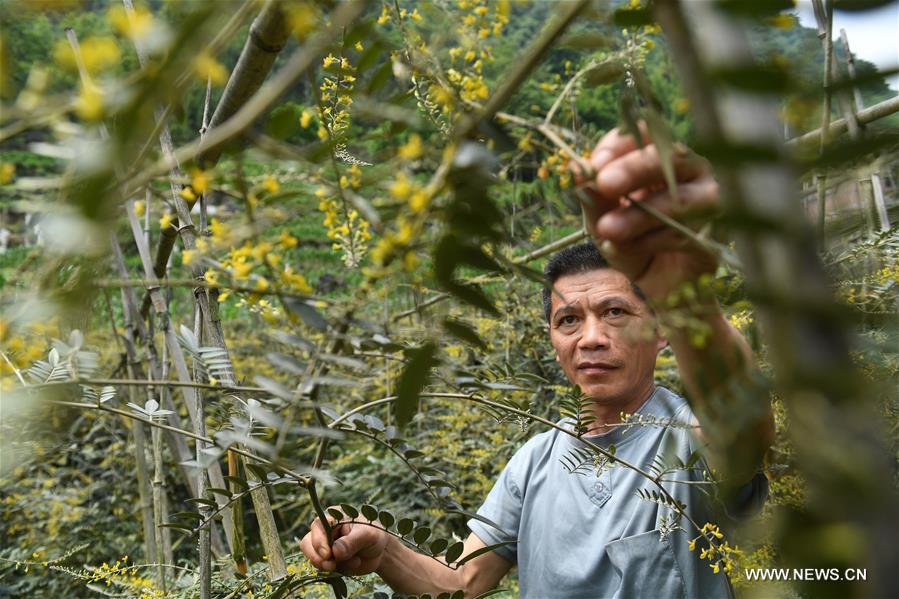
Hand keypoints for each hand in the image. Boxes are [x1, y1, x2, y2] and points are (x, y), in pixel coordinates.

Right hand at [299, 510, 388, 574]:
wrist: (380, 552)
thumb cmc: (374, 535)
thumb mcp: (368, 535)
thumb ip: (352, 542)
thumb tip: (336, 551)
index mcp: (334, 517)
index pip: (318, 526)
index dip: (319, 541)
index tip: (328, 555)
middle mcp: (325, 531)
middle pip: (308, 543)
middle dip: (318, 557)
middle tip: (332, 566)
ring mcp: (324, 547)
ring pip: (312, 557)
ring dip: (327, 565)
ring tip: (351, 564)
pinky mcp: (327, 560)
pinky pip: (322, 568)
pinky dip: (335, 571)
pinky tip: (352, 565)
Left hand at [577, 127, 719, 302]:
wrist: (654, 290)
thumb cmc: (630, 244)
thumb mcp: (602, 221)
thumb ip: (593, 198)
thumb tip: (577, 168)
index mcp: (662, 159)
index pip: (647, 134)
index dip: (620, 145)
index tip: (594, 164)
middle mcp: (692, 172)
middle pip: (670, 157)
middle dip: (633, 170)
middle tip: (604, 183)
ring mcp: (711, 202)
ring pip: (679, 199)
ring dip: (638, 215)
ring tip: (607, 230)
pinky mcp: (716, 236)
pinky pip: (686, 233)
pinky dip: (652, 242)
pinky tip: (631, 249)